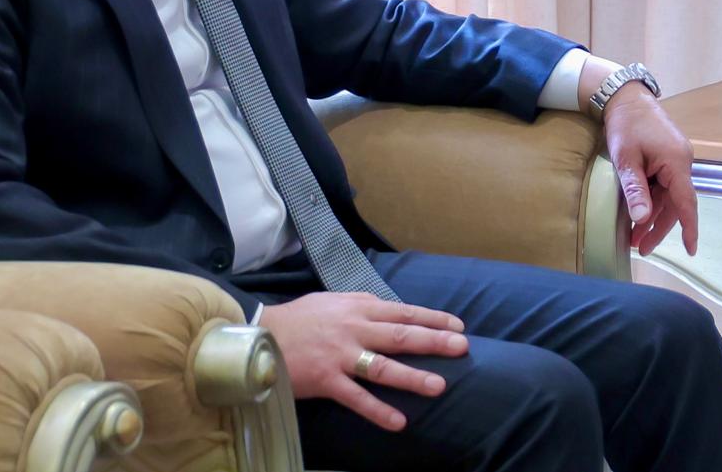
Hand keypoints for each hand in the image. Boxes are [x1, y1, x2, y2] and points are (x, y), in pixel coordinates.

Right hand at [257, 292, 467, 431]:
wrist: (260, 334)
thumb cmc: (301, 318)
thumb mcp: (335, 301)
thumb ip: (364, 306)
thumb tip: (393, 310)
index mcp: (360, 308)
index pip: (404, 312)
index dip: (433, 318)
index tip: (458, 325)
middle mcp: (354, 330)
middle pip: (401, 336)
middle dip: (434, 341)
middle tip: (462, 348)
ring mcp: (340, 356)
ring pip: (382, 367)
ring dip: (412, 377)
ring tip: (439, 386)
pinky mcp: (325, 381)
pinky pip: (356, 398)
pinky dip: (378, 409)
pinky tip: (398, 421)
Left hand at [583, 64, 698, 257]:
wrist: (627, 98)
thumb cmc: (626, 125)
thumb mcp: (626, 159)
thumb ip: (635, 189)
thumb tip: (642, 218)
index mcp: (677, 162)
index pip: (686, 202)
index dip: (689, 228)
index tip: (691, 250)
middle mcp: (682, 162)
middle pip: (675, 203)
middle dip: (659, 228)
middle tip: (641, 248)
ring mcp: (677, 159)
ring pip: (669, 196)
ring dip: (654, 216)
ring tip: (636, 237)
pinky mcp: (669, 157)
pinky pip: (665, 185)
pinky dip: (654, 201)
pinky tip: (640, 213)